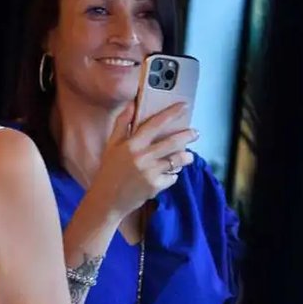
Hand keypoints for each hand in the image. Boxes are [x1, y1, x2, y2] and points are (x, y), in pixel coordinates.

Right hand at [84, 101, 197, 221]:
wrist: (107, 200)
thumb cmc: (109, 171)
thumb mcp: (111, 145)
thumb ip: (122, 123)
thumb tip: (132, 104)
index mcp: (132, 144)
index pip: (155, 124)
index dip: (171, 113)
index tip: (184, 106)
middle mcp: (142, 157)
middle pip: (172, 142)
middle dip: (187, 136)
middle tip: (195, 133)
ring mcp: (150, 172)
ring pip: (177, 160)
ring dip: (186, 157)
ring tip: (188, 156)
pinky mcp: (155, 186)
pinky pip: (172, 177)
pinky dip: (173, 174)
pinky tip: (168, 174)